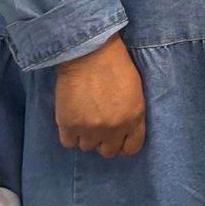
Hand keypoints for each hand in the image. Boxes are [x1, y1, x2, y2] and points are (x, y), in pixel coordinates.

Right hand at [56, 35, 145, 156]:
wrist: (90, 53)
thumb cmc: (115, 66)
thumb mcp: (135, 91)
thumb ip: (131, 114)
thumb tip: (124, 130)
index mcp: (134, 117)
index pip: (132, 148)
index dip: (125, 145)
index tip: (119, 140)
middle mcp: (114, 127)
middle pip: (108, 151)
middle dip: (105, 141)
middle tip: (100, 127)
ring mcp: (91, 129)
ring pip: (87, 147)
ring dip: (86, 136)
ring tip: (85, 118)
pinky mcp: (69, 125)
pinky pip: (69, 143)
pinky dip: (70, 134)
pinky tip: (73, 120)